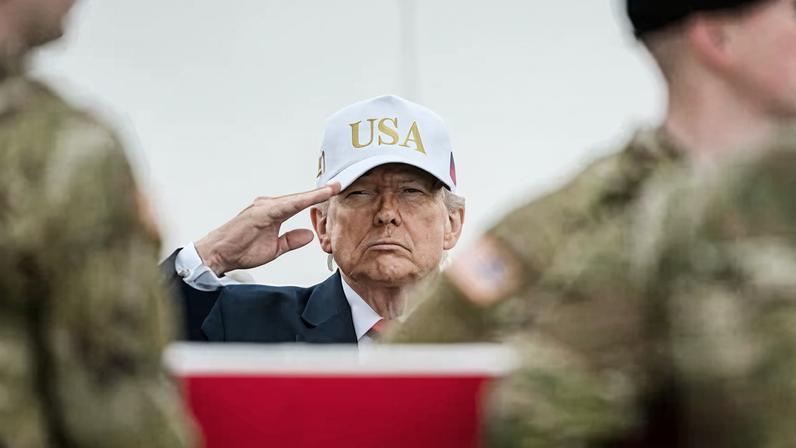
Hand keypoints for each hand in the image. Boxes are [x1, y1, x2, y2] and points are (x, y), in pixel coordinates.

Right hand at [195, 183, 340, 275]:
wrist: (218, 254)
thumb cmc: (241, 250)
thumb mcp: (274, 248)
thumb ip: (291, 240)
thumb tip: (308, 236)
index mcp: (273, 212)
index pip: (300, 203)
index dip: (318, 197)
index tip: (336, 191)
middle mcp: (269, 205)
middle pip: (300, 197)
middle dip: (321, 192)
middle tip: (341, 184)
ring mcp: (264, 206)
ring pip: (295, 198)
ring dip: (314, 194)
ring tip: (333, 188)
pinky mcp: (259, 212)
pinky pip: (285, 205)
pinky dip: (301, 200)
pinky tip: (313, 197)